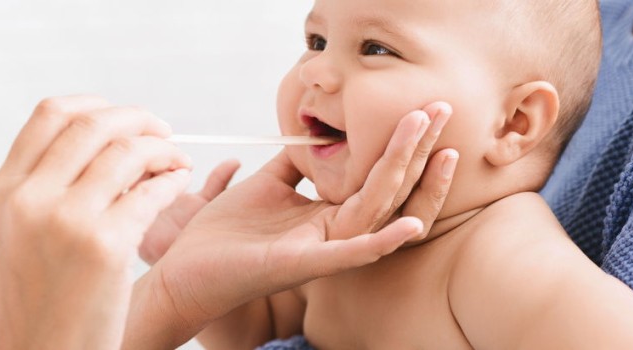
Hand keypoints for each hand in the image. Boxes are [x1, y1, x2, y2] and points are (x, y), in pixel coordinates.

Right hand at [0, 96, 191, 349]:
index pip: (51, 113)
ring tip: (177, 162)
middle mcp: (29, 198)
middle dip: (139, 119)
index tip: (125, 119)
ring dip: (163, 150)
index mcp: (5, 190)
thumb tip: (101, 141)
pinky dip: (173, 180)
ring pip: (128, 152)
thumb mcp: (18, 234)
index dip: (97, 105)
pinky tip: (180, 184)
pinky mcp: (104, 247)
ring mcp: (66, 220)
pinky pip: (151, 193)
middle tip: (163, 132)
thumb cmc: (38, 301)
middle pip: (94, 124)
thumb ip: (44, 185)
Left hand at [124, 102, 457, 347]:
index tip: (425, 108)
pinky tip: (410, 224)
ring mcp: (321, 250)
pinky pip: (349, 253)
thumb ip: (295, 163)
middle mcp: (332, 233)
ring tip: (434, 144)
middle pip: (386, 188)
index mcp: (326, 215)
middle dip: (416, 148)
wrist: (189, 269)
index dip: (401, 144)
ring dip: (405, 177)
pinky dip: (381, 241)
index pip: (374, 176)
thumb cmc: (226, 232)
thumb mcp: (266, 185)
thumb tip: (316, 134)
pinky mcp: (302, 264)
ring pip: (375, 210)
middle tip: (444, 109)